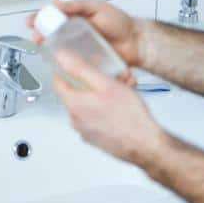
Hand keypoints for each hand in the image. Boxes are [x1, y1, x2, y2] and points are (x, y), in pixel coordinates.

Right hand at [27, 0, 144, 70]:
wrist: (136, 43)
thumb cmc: (121, 23)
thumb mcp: (98, 7)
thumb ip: (78, 5)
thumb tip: (58, 3)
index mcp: (76, 17)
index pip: (53, 16)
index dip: (41, 18)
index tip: (33, 20)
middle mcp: (74, 33)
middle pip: (51, 33)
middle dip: (40, 34)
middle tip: (37, 35)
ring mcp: (78, 48)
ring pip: (57, 49)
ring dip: (47, 48)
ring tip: (43, 46)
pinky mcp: (84, 62)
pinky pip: (69, 63)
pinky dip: (60, 62)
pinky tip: (56, 60)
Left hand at [52, 49, 168, 164]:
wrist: (145, 144)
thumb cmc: (129, 117)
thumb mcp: (105, 83)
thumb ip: (80, 69)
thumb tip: (61, 58)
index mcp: (74, 105)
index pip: (57, 82)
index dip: (66, 69)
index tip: (76, 64)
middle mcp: (75, 120)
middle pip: (77, 93)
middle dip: (95, 82)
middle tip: (113, 77)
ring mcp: (85, 131)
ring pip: (89, 105)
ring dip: (104, 94)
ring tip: (125, 89)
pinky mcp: (96, 138)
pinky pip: (96, 117)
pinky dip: (106, 109)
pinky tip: (122, 105)